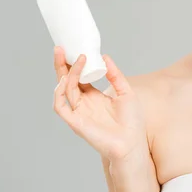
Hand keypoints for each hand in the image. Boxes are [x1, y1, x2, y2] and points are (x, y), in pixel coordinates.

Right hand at [52, 46, 146, 160]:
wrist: (133, 143)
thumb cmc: (131, 121)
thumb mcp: (126, 92)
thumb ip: (115, 75)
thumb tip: (105, 57)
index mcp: (93, 97)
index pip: (79, 77)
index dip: (74, 64)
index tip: (74, 48)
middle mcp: (83, 103)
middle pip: (67, 81)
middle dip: (62, 65)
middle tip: (60, 48)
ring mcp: (78, 112)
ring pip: (64, 90)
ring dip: (67, 74)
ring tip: (76, 59)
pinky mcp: (75, 122)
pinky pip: (60, 107)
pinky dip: (59, 93)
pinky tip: (66, 80)